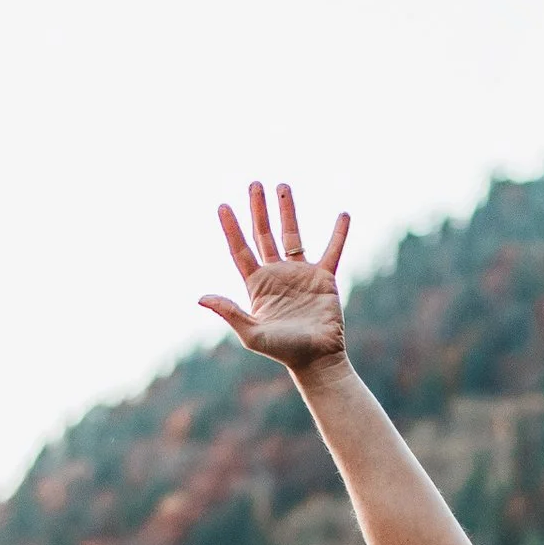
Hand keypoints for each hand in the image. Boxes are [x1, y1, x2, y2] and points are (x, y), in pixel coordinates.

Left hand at [201, 182, 351, 379]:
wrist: (316, 360)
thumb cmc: (283, 350)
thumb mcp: (252, 333)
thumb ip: (229, 312)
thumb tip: (201, 297)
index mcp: (257, 285)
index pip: (241, 250)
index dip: (231, 229)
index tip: (222, 206)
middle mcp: (277, 275)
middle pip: (264, 235)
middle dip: (258, 210)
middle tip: (254, 184)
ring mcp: (300, 274)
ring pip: (293, 235)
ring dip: (288, 211)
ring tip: (283, 186)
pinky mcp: (324, 278)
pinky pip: (332, 250)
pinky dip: (338, 233)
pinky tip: (343, 214)